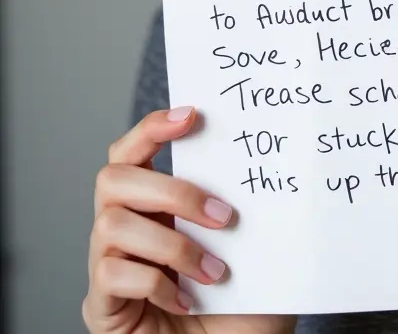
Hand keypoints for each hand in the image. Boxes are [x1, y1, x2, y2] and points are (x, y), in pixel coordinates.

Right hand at [83, 106, 294, 333]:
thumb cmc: (243, 304)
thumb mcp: (250, 245)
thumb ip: (245, 205)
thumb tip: (270, 154)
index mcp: (154, 206)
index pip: (131, 152)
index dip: (152, 127)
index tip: (192, 114)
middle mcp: (124, 230)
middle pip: (111, 179)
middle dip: (171, 190)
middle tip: (224, 216)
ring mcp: (107, 268)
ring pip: (111, 225)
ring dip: (173, 244)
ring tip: (216, 271)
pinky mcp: (101, 307)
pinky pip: (110, 275)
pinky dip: (156, 282)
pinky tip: (188, 301)